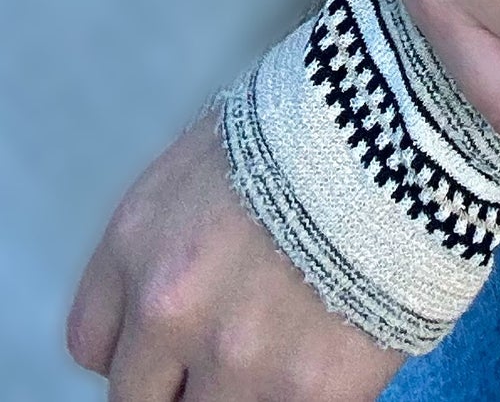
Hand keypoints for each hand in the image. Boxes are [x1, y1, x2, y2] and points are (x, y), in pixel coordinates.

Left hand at [66, 112, 401, 398]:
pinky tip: (323, 356)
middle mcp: (168, 311)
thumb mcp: (211, 156)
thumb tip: (177, 298)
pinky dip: (295, 400)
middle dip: (176, 383)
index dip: (139, 346)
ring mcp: (233, 361)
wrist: (405, 125)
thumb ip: (173, 237)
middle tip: (226, 352)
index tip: (170, 341)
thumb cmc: (316, 124)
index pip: (93, 346)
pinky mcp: (302, 396)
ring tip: (280, 351)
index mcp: (137, 245)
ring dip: (236, 393)